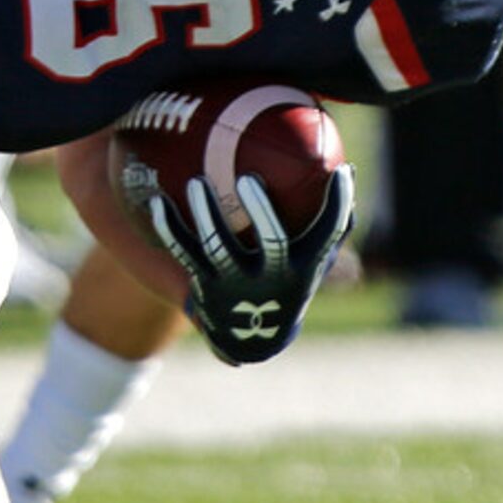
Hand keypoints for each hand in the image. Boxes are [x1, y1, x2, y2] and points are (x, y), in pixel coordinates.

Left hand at [147, 165, 354, 365]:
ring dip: (206, 213)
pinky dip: (169, 227)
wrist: (251, 336)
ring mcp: (235, 285)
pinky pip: (182, 252)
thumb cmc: (288, 280)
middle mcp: (272, 279)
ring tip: (196, 181)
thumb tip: (345, 166)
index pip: (329, 234)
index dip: (338, 205)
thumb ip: (331, 221)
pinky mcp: (204, 286)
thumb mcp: (314, 259)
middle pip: (272, 242)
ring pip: (218, 246)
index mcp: (303, 268)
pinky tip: (157, 200)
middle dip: (262, 211)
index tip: (340, 172)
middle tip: (249, 178)